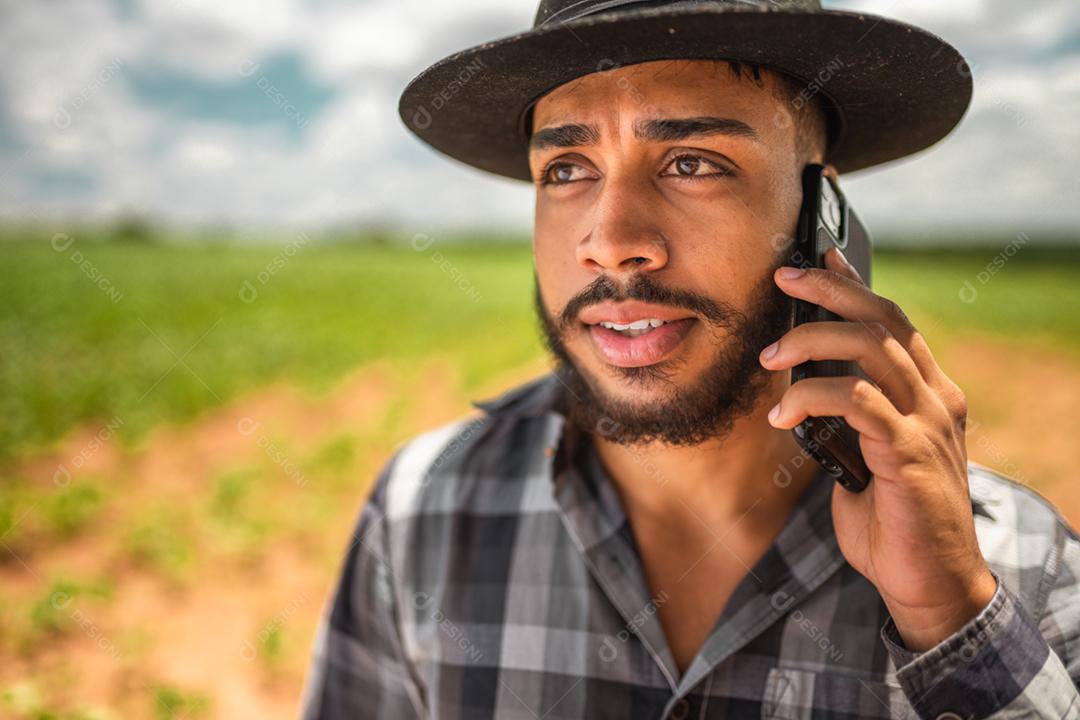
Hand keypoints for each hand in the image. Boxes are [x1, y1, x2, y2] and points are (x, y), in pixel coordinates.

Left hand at [759, 246, 996, 651]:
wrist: (928, 583)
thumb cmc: (890, 519)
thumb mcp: (866, 455)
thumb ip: (849, 417)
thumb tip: (802, 386)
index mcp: (929, 394)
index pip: (894, 322)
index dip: (853, 284)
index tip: (815, 258)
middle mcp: (937, 399)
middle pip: (883, 320)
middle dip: (829, 290)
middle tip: (782, 279)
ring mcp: (928, 424)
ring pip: (871, 349)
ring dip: (811, 342)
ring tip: (770, 357)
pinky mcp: (910, 453)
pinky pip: (858, 401)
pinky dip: (812, 396)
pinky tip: (783, 414)